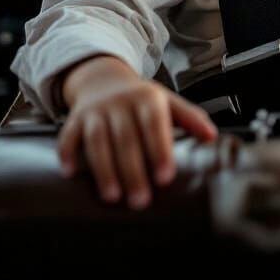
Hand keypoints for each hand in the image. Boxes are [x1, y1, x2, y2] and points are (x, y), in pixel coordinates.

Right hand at [56, 58, 218, 209]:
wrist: (104, 79)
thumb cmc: (140, 99)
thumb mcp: (167, 102)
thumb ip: (190, 118)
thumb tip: (212, 137)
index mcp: (147, 98)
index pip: (154, 123)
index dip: (159, 149)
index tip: (165, 176)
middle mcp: (120, 102)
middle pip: (126, 138)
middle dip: (133, 170)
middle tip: (141, 200)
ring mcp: (96, 110)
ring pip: (98, 139)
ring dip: (104, 168)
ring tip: (113, 195)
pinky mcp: (76, 118)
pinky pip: (69, 135)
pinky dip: (67, 153)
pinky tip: (71, 173)